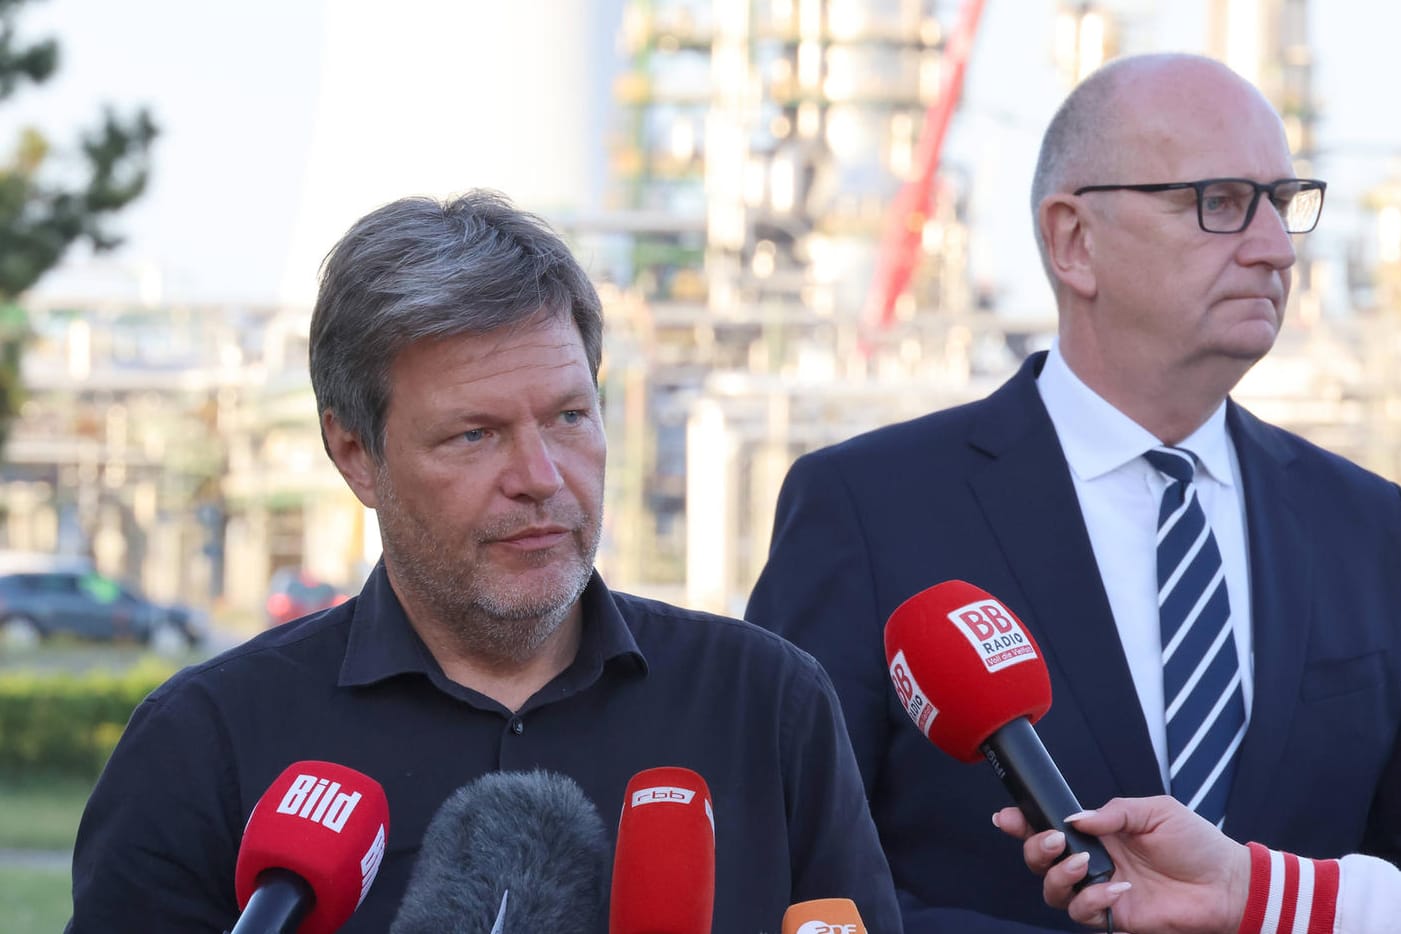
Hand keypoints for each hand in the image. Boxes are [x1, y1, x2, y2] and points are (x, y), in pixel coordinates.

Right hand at [993, 796, 1249, 933]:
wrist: (1227, 885)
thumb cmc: (1195, 844)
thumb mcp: (1155, 811)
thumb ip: (1113, 812)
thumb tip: (1074, 818)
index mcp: (1098, 832)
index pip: (1050, 825)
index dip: (1022, 822)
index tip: (1005, 817)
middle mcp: (1092, 861)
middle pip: (1039, 860)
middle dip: (1034, 848)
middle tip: (1053, 840)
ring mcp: (1100, 891)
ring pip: (1053, 890)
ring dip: (1060, 876)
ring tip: (1085, 864)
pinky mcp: (1114, 917)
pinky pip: (1084, 913)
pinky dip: (1093, 900)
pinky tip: (1118, 889)